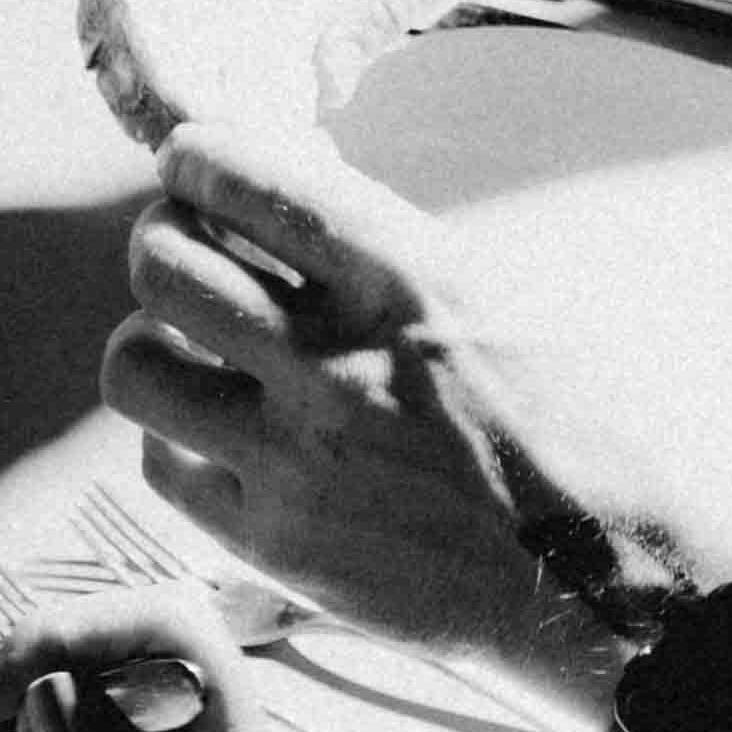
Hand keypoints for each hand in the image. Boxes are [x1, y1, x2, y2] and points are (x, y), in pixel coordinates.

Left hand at [104, 119, 731, 673]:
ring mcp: (291, 458)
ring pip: (133, 367)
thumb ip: (379, 253)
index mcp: (404, 280)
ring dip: (147, 342)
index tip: (187, 162)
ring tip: (184, 347)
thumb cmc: (565, 425)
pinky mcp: (269, 540)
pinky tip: (213, 430)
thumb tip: (276, 198)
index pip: (248, 183)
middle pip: (163, 266)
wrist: (598, 572)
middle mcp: (334, 362)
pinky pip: (161, 463)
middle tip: (178, 249)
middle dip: (160, 241)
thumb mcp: (490, 296)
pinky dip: (172, 436)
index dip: (194, 158)